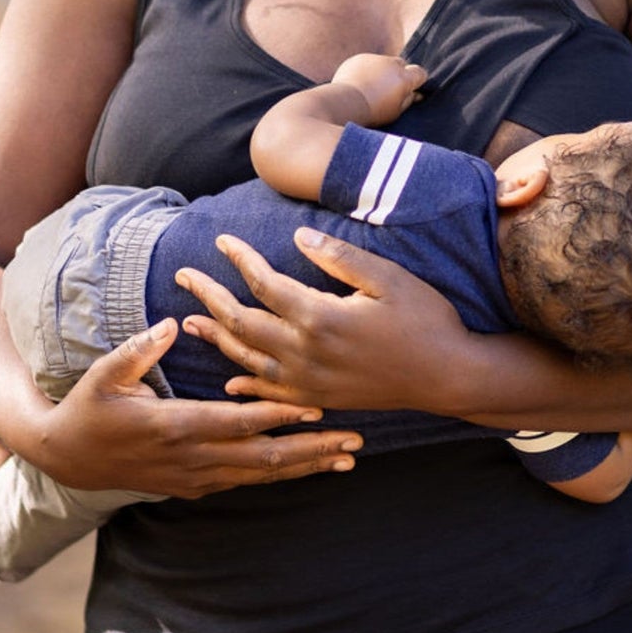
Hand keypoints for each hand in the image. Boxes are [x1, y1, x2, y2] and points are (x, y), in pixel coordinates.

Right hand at [33, 319, 361, 496]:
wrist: (69, 459)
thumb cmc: (89, 407)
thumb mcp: (105, 373)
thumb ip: (140, 349)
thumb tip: (173, 323)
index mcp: (174, 427)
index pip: (237, 422)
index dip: (278, 415)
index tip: (317, 406)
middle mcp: (192, 459)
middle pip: (263, 458)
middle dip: (311, 449)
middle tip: (354, 442)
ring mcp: (195, 478)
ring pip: (262, 476)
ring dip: (306, 467)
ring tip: (347, 457)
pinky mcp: (196, 486)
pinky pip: (248, 482)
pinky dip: (282, 475)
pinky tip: (311, 467)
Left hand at [176, 229, 468, 411]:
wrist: (448, 376)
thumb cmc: (425, 320)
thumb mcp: (389, 278)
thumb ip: (340, 257)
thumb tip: (298, 235)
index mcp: (320, 317)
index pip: (263, 284)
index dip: (239, 260)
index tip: (221, 240)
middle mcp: (305, 353)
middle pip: (241, 322)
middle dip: (210, 296)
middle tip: (183, 276)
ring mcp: (309, 381)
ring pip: (247, 359)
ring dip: (216, 337)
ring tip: (191, 321)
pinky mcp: (320, 397)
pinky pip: (270, 393)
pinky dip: (245, 383)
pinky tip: (229, 377)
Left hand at [330, 53, 427, 124]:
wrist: (344, 104)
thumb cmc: (373, 112)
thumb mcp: (396, 111)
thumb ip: (409, 100)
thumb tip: (417, 94)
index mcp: (403, 77)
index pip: (419, 72)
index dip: (418, 80)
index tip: (412, 88)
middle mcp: (391, 63)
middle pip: (401, 64)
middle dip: (398, 74)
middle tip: (389, 90)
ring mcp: (374, 58)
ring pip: (383, 63)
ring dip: (381, 72)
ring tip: (371, 89)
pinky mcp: (359, 58)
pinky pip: (367, 62)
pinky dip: (366, 71)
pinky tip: (359, 85)